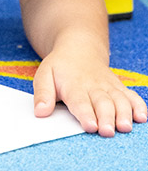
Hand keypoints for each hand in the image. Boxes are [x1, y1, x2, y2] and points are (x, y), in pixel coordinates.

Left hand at [33, 46, 147, 136]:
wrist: (78, 48)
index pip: (80, 101)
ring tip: (125, 127)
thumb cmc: (60, 67)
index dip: (85, 113)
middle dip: (106, 117)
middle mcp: (93, 86)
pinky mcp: (118, 87)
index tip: (90, 125)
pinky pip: (131, 95)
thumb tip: (40, 111)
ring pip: (118, 100)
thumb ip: (42, 94)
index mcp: (73, 85)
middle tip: (107, 131)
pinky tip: (142, 117)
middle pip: (102, 102)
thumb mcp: (44, 75)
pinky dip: (138, 105)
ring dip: (123, 113)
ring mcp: (108, 86)